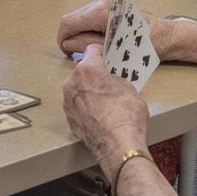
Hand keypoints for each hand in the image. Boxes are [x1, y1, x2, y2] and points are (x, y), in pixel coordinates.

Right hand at [58, 0, 188, 64]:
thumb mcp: (110, 51)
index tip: (67, 51)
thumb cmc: (143, 46)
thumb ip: (85, 45)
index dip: (62, 38)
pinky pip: (93, 12)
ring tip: (91, 45)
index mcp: (101, 11)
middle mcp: (102, 0)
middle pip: (74, 16)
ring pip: (83, 14)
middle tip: (77, 52)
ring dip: (82, 29)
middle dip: (72, 34)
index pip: (68, 22)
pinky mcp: (113, 1)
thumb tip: (68, 44)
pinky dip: (91, 24)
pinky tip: (100, 36)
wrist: (166, 35)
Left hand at [62, 51, 147, 171]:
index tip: (107, 57)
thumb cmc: (126, 114)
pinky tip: (99, 115)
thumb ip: (115, 79)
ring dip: (88, 92)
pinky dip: (85, 108)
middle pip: (83, 72)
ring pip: (78, 90)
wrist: (118, 144)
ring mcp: (68, 102)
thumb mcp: (128, 87)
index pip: (92, 51)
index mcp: (87, 70)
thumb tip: (110, 81)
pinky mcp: (69, 119)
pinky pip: (77, 107)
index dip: (102, 54)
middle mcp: (72, 83)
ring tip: (104, 101)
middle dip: (94, 75)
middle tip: (108, 82)